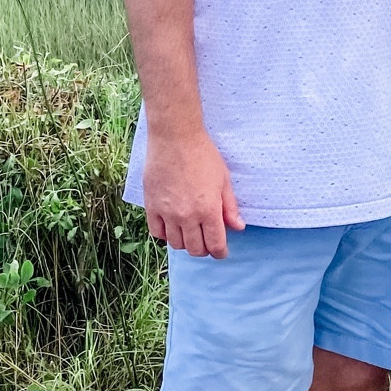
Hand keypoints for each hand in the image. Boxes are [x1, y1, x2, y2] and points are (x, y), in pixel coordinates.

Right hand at [143, 130, 244, 257]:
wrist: (175, 137)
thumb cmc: (203, 155)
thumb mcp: (223, 179)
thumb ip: (230, 206)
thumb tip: (238, 227)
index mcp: (208, 209)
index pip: (215, 245)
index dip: (220, 252)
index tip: (221, 252)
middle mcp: (187, 216)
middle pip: (195, 249)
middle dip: (204, 250)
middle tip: (207, 243)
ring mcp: (167, 212)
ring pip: (176, 244)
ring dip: (186, 243)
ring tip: (190, 234)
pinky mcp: (152, 206)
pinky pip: (157, 233)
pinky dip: (166, 235)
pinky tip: (172, 228)